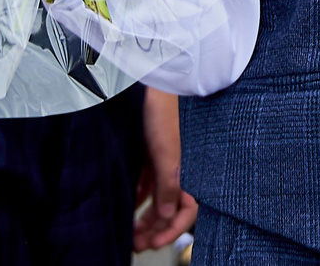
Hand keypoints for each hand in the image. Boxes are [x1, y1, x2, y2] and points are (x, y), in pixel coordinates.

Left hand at [133, 87, 196, 249]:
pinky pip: (147, 182)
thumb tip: (169, 216)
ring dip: (145, 217)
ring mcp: (165, 160)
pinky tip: (128, 205)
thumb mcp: (167, 154)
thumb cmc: (165, 109)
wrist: (155, 77)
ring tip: (131, 231)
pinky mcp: (152, 151)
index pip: (187, 211)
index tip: (154, 243)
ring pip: (157, 198)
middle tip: (137, 244)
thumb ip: (170, 186)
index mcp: (191, 170)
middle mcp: (180, 168)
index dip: (172, 231)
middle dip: (154, 229)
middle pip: (170, 209)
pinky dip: (138, 196)